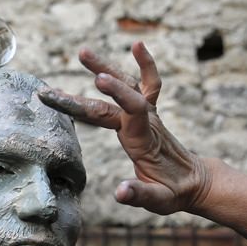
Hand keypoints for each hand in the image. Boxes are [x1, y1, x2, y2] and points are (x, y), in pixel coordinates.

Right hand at [38, 43, 211, 214]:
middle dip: (82, 94)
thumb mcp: (159, 201)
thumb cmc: (173, 193)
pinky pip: (146, 84)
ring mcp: (148, 115)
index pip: (131, 109)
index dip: (116, 93)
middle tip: (52, 90)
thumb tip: (120, 192)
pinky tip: (137, 44)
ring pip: (127, 84)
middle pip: (114, 100)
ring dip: (104, 67)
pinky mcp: (148, 113)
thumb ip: (139, 195)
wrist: (194, 182)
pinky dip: (142, 64)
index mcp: (143, 140)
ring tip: (82, 52)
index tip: (97, 79)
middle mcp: (145, 122)